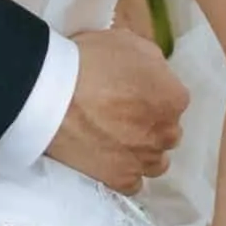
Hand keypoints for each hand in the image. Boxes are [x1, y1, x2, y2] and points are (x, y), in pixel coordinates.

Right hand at [47, 30, 187, 195]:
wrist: (51, 95)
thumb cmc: (89, 62)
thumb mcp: (128, 42)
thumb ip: (151, 63)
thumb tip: (153, 75)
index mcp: (174, 97)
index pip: (173, 99)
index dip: (151, 95)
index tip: (130, 93)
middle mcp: (167, 132)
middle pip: (166, 132)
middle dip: (149, 125)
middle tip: (120, 116)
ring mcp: (145, 159)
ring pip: (154, 162)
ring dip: (141, 153)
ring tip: (114, 143)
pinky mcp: (122, 180)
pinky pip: (133, 183)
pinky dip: (123, 173)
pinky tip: (107, 162)